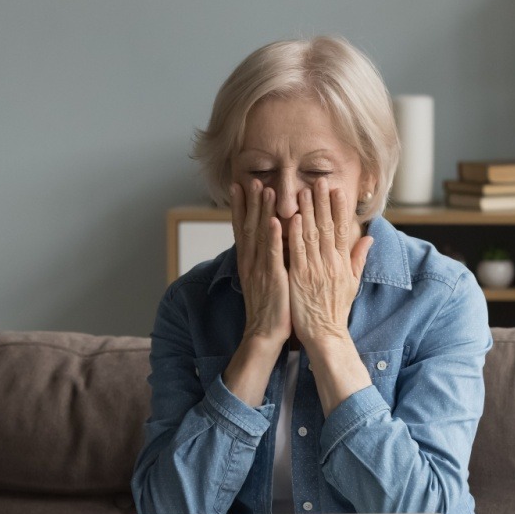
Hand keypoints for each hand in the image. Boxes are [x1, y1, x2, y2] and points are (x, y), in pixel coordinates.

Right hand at [230, 178, 290, 345]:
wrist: (264, 334)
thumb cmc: (269, 308)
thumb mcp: (263, 279)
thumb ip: (266, 259)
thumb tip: (270, 241)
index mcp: (249, 262)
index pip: (243, 228)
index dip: (241, 207)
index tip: (240, 186)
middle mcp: (251, 262)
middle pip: (248, 226)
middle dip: (250, 202)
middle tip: (251, 180)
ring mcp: (260, 269)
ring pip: (260, 235)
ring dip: (261, 211)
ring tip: (264, 189)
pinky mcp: (273, 278)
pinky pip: (272, 255)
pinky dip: (273, 237)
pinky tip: (274, 221)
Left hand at [285, 180, 371, 350]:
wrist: (326, 334)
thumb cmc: (336, 309)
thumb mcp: (353, 282)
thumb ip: (359, 257)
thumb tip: (369, 237)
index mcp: (342, 262)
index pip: (341, 229)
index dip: (339, 208)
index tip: (337, 190)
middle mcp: (330, 263)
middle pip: (326, 227)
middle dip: (322, 203)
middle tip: (319, 181)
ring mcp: (315, 269)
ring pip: (310, 235)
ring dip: (306, 212)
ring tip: (303, 192)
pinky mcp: (299, 278)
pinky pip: (297, 251)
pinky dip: (293, 234)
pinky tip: (290, 218)